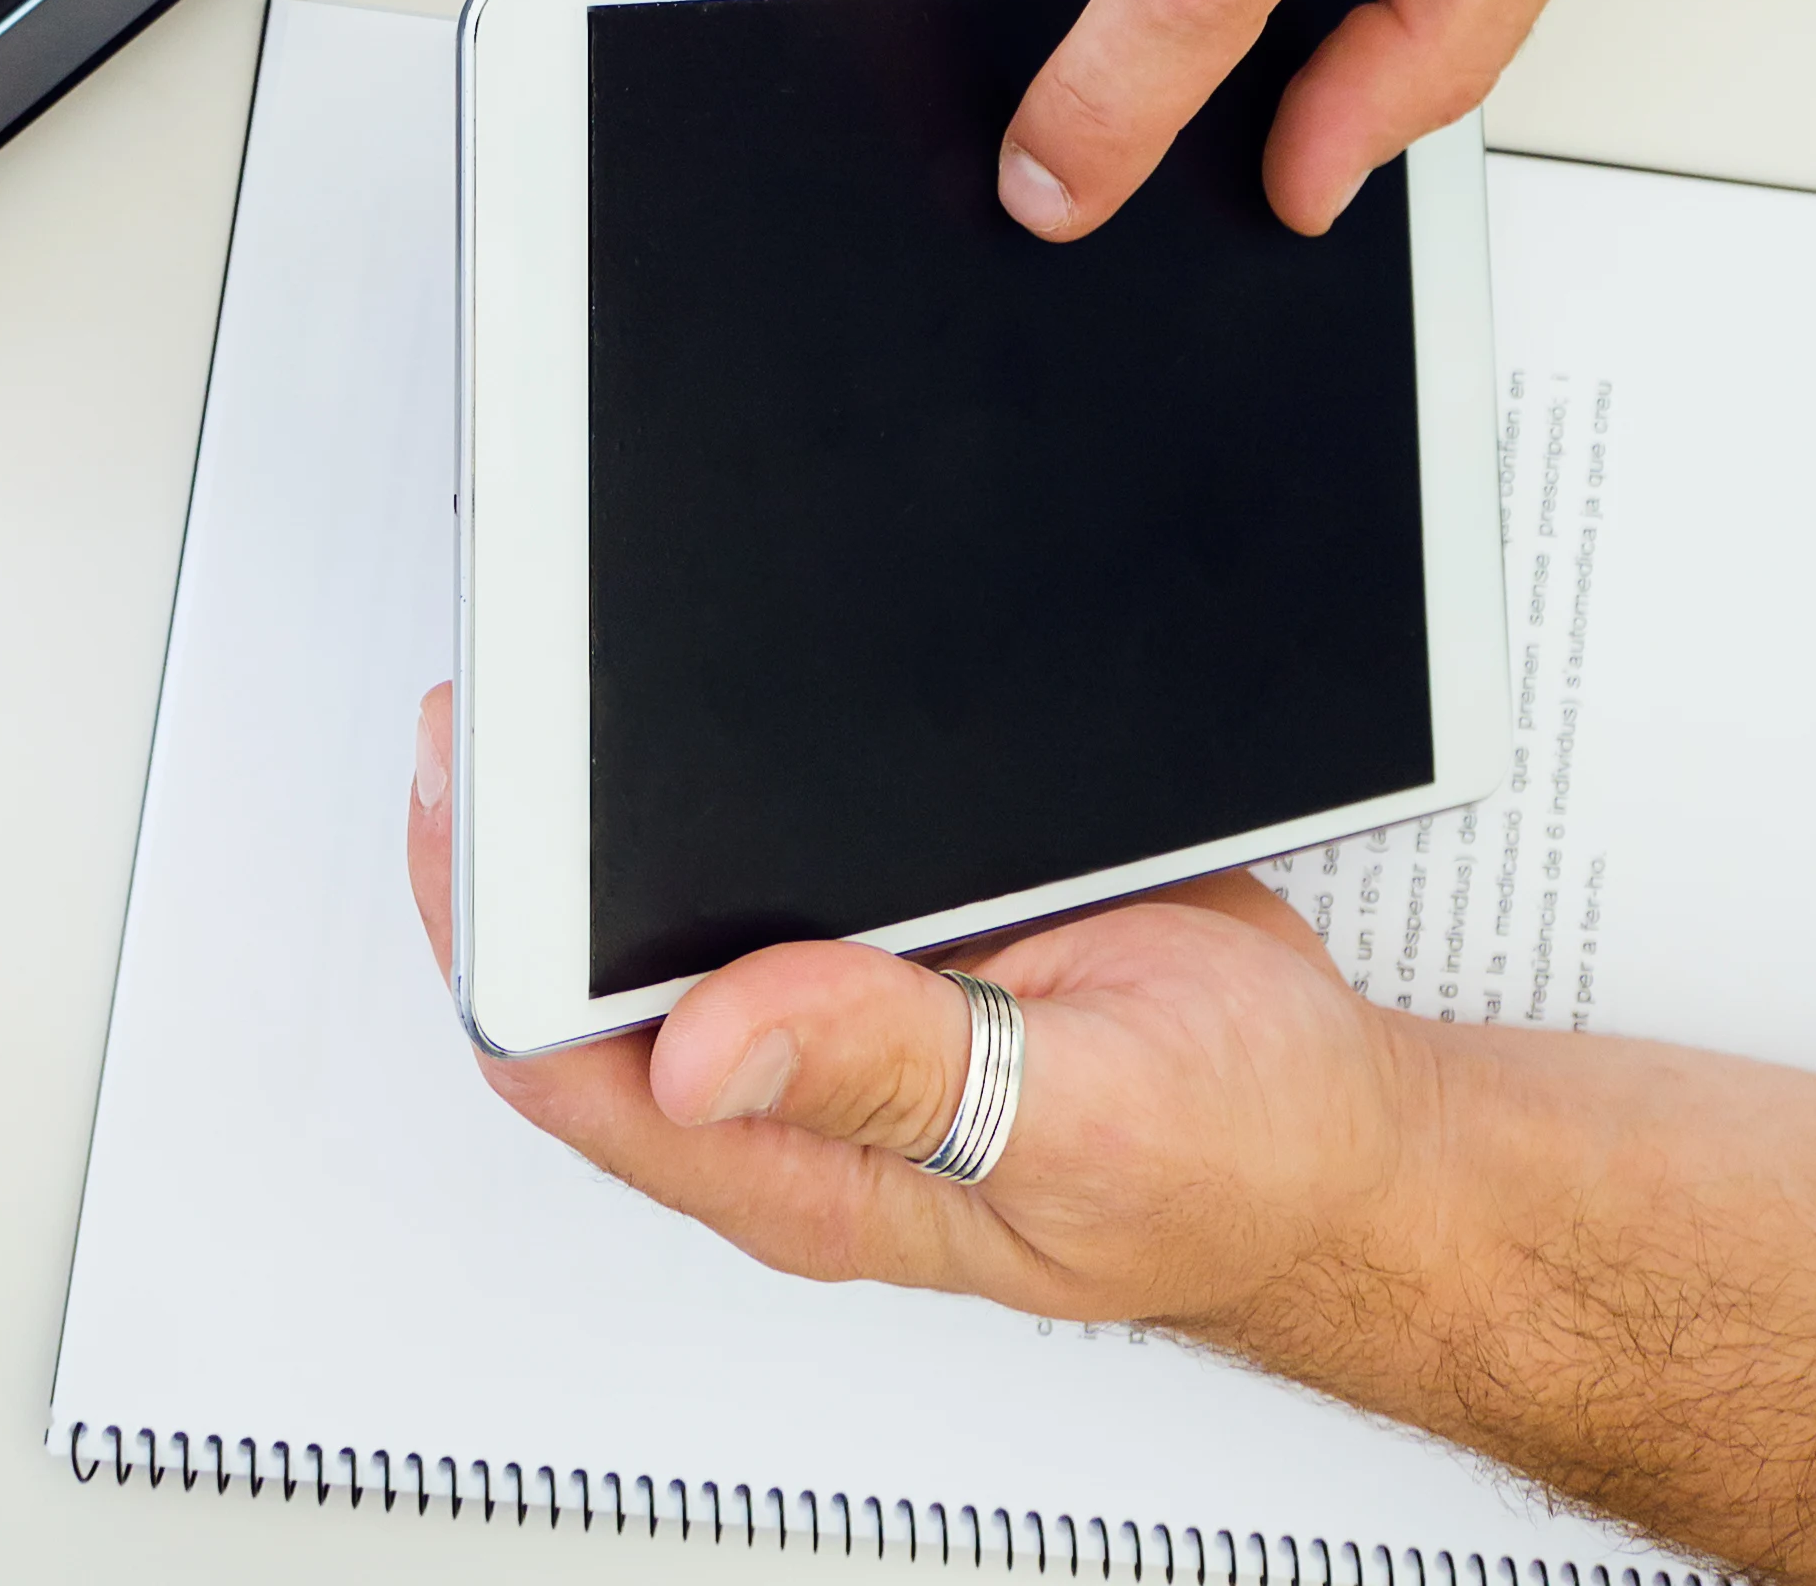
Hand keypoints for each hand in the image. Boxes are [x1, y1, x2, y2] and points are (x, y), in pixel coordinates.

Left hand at [404, 692, 1815, 1581]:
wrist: (1353, 1127)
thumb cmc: (1238, 1161)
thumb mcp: (1075, 1122)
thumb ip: (889, 1069)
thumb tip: (697, 1049)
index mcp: (805, 1165)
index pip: (565, 1062)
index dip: (485, 929)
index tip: (462, 787)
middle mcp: (799, 1092)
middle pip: (590, 973)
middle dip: (519, 840)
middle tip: (485, 683)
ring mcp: (846, 1011)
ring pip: (675, 903)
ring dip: (616, 799)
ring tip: (566, 649)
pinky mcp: (905, 933)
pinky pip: (781, 853)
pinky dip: (736, 768)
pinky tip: (728, 683)